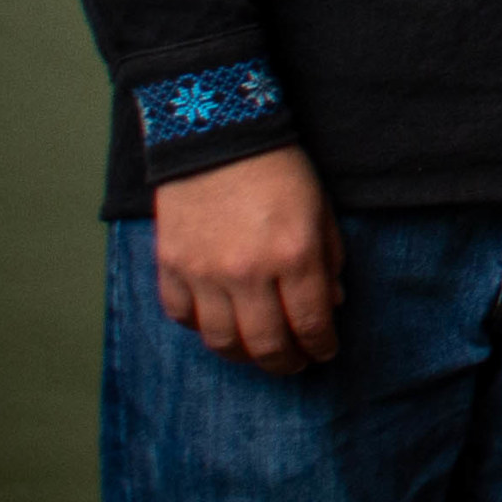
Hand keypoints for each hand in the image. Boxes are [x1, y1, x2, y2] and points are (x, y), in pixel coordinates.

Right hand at [151, 146, 343, 373]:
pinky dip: (202, 328)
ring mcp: (204, 274)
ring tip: (258, 353)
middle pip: (266, 343)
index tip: (325, 352)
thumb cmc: (280, 171)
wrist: (219, 137)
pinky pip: (183, 317)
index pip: (311, 323)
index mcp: (294, 256)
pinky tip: (219, 325)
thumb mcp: (321, 211)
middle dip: (286, 362)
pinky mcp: (170, 267)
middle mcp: (248, 273)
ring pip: (221, 341)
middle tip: (295, 364)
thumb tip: (331, 304)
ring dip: (244, 355)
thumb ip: (329, 260)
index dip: (321, 346)